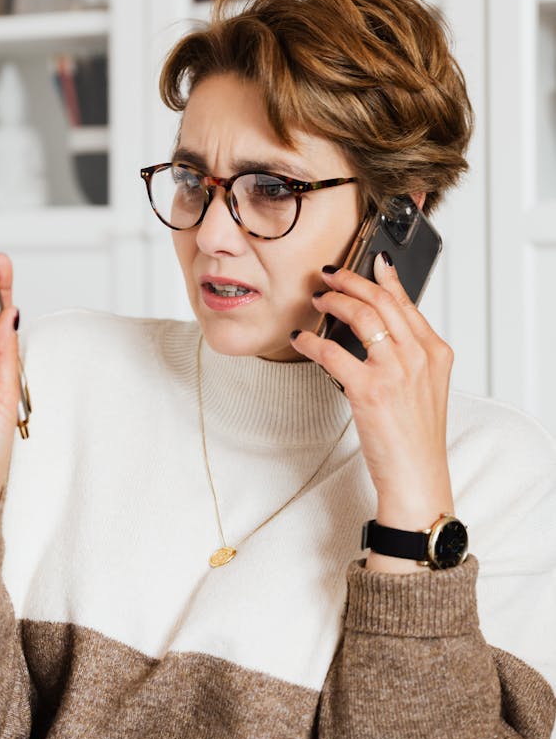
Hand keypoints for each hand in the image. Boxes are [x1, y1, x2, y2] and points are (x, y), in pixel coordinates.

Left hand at [291, 254, 453, 573]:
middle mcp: (419, 356)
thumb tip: (380, 325)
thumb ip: (409, 354)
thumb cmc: (416, 437)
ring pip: (360, 316)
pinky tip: (301, 338)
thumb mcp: (426, 387)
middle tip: (329, 274)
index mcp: (436, 352)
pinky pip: (332, 352)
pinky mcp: (369, 389)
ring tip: (317, 298)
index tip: (369, 261)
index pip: (406, 302)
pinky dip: (312, 340)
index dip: (384, 278)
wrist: (417, 477)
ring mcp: (395, 371)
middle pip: (381, 300)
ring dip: (333, 301)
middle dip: (351, 280)